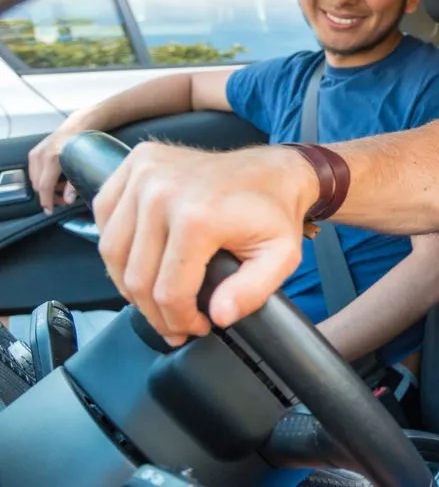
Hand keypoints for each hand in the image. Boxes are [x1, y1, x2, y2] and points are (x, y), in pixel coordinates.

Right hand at [28, 122, 85, 213]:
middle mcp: (42, 155)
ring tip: (60, 189)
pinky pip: (33, 172)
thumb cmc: (84, 145)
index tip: (50, 210)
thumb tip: (68, 200)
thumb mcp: (83, 166)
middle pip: (38, 185)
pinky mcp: (34, 152)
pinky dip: (41, 179)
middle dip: (48, 195)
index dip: (47, 201)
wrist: (78, 127)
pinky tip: (54, 179)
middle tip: (62, 200)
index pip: (45, 186)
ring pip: (34, 180)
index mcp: (54, 158)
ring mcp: (36, 153)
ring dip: (45, 188)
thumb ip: (74, 185)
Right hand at [92, 142, 316, 345]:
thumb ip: (253, 292)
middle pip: (137, 277)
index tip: (197, 326)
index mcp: (197, 217)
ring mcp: (145, 174)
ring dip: (130, 285)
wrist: (274, 170)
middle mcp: (161, 192)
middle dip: (155, 312)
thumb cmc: (275, 212)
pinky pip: (106, 216)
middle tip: (175, 323)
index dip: (180, 320)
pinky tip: (140, 259)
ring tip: (156, 298)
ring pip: (112, 252)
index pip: (169, 292)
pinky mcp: (136, 163)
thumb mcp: (282, 257)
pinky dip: (117, 245)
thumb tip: (218, 316)